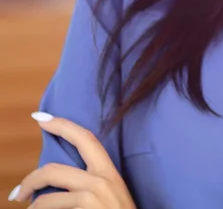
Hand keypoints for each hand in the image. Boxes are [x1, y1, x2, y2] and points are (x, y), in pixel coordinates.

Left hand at [8, 112, 135, 207]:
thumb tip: (62, 182)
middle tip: (17, 193)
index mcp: (108, 170)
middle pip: (54, 169)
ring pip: (46, 199)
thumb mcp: (111, 193)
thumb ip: (91, 182)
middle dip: (30, 180)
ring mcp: (91, 196)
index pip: (84, 138)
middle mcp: (100, 179)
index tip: (40, 117)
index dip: (61, 125)